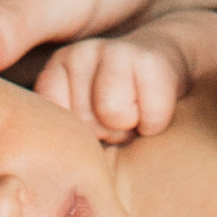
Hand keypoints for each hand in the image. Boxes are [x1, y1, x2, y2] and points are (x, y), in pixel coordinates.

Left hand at [39, 25, 205, 140]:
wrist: (161, 61)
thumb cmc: (116, 98)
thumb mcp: (80, 110)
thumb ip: (63, 129)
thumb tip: (57, 165)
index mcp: (57, 66)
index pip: (56, 122)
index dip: (80, 133)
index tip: (93, 119)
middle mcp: (81, 53)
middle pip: (85, 122)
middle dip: (106, 130)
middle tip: (118, 113)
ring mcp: (115, 51)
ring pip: (113, 116)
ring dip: (129, 125)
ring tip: (134, 110)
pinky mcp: (149, 60)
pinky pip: (150, 117)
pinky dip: (154, 122)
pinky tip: (153, 103)